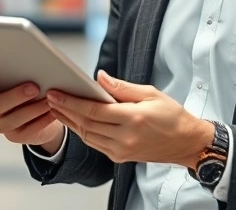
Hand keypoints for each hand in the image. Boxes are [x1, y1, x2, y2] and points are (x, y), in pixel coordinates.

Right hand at [0, 75, 65, 152]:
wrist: (44, 112)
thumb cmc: (33, 85)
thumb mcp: (26, 76)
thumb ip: (23, 69)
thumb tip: (34, 59)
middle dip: (15, 96)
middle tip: (34, 87)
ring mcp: (1, 124)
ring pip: (11, 120)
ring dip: (31, 110)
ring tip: (48, 100)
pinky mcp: (15, 136)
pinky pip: (26, 131)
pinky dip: (41, 121)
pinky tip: (52, 113)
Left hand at [46, 71, 212, 166]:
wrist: (187, 143)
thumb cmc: (172, 116)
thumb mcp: (151, 93)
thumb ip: (122, 87)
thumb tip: (99, 78)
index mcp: (132, 119)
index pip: (93, 110)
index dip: (71, 102)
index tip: (56, 93)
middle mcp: (125, 138)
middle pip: (86, 124)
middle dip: (64, 110)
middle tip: (49, 97)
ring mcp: (121, 150)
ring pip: (87, 136)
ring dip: (69, 122)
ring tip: (56, 108)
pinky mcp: (120, 157)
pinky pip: (95, 144)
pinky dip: (82, 132)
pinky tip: (74, 121)